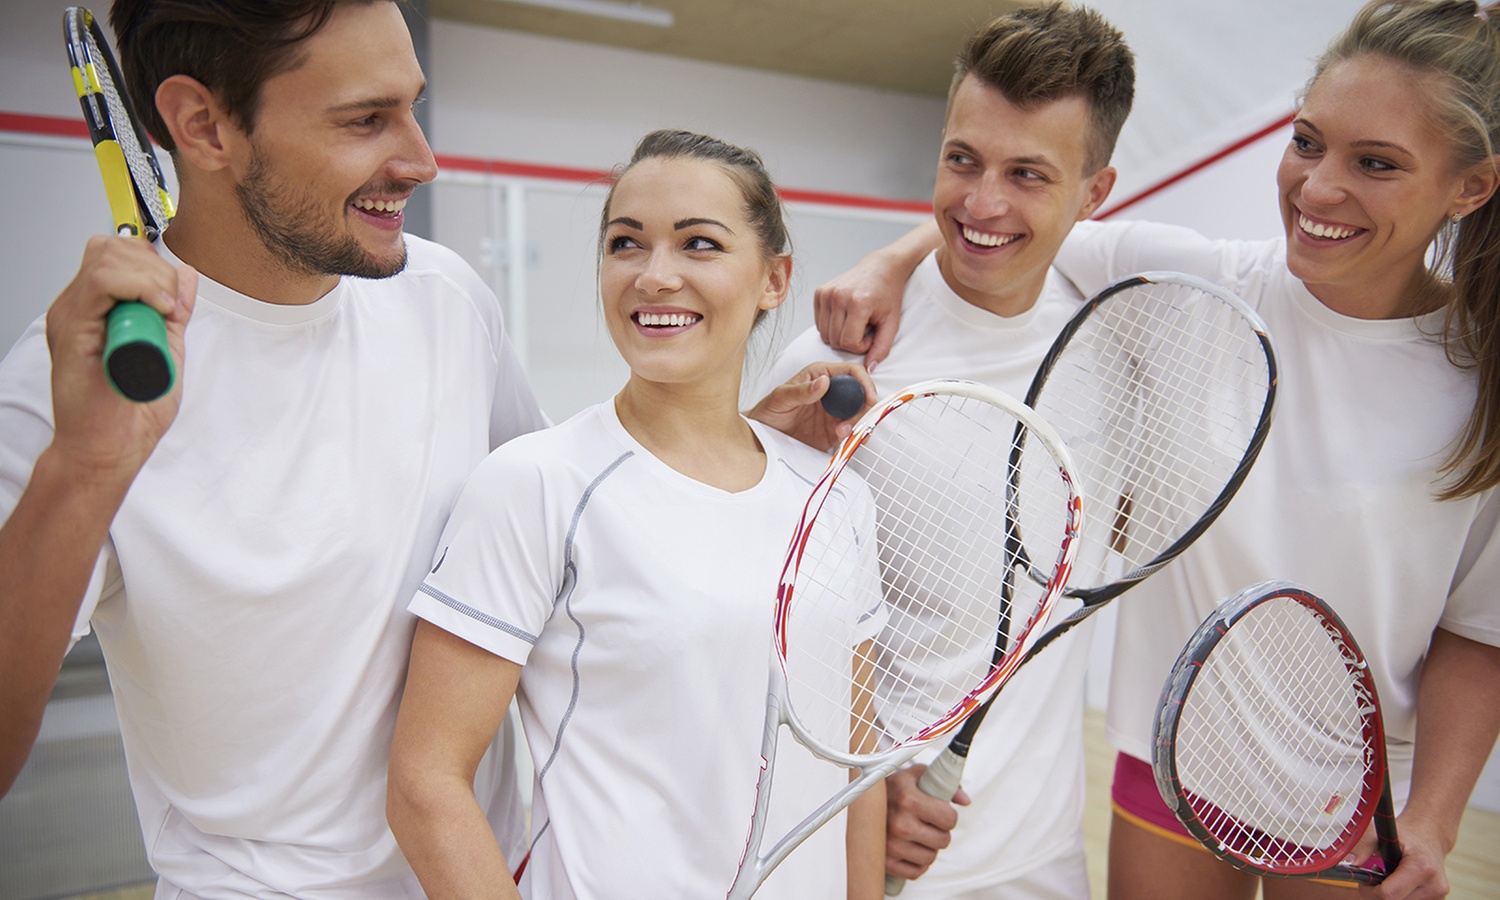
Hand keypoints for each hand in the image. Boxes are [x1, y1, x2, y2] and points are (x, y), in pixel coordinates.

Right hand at [46, 235, 195, 478]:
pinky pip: (102, 281)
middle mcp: (80, 307)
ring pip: (108, 256)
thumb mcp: (167, 349)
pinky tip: (158, 311)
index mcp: (98, 310)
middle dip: (156, 268)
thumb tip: (186, 274)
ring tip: (165, 313)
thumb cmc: (131, 412)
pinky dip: (140, 286)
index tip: (177, 303)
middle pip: (113, 247)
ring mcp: (72, 316)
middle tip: (171, 307)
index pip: (119, 254)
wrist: (109, 450)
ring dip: (151, 278)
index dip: (156, 266)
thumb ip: (174, 312)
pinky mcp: (73, 329)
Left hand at [746, 363, 875, 451]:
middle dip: (864, 407)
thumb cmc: (769, 410)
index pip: (851, 372)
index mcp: (821, 376)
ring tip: (842, 432)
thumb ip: (802, 391)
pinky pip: (851, 433)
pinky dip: (853, 437)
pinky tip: (842, 438)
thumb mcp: (781, 397)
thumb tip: (824, 382)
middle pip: (860, 395)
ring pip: (859, 415)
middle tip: (855, 419)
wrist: (762, 436)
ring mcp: (834, 413)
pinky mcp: (833, 431)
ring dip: (858, 424)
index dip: (864, 382)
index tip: (869, 396)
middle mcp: (832, 393)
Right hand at [813, 256, 906, 369]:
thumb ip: (882, 348)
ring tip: (855, 322)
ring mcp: (826, 293)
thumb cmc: (888, 294)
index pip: (849, 343)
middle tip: (864, 328)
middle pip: (835, 340)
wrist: (881, 268)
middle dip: (850, 341)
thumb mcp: (892, 323)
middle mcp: (838, 296)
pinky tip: (846, 315)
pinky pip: (819, 323)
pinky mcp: (819, 292)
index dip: (861, 346)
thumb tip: (869, 369)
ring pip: (824, 334)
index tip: (871, 334)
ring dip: (840, 334)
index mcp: (858, 303)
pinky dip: (831, 325)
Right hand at [884, 763, 970, 880]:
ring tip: (918, 834)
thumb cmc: (893, 787)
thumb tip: (965, 800)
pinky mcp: (885, 861)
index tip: (940, 812)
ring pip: (930, 858)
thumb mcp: (917, 776)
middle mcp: (899, 823)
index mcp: (908, 799)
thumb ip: (945, 783)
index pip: (949, 819)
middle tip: (928, 823)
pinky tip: (911, 848)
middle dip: (940, 832)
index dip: (948, 815)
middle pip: (942, 840)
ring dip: (928, 847)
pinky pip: (915, 871)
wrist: (863, 801)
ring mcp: (891, 845)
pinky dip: (917, 863)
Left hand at [1362, 812, 1450, 899]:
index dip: (1370, 890)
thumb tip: (1349, 862)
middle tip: (1378, 875)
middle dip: (1378, 893)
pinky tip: (1400, 884)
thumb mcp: (1382, 833)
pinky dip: (1399, 897)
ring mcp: (1438, 897)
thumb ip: (1363, 845)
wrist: (1430, 838)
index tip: (1366, 880)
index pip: (1388, 895)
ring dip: (1389, 895)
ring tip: (1391, 877)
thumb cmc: (1405, 836)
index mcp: (1422, 868)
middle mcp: (1434, 886)